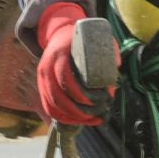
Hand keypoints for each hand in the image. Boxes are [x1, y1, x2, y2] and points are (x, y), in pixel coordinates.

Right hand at [36, 0, 109, 126]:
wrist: (59, 35)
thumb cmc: (81, 40)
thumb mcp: (95, 39)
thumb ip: (106, 49)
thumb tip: (116, 65)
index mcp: (58, 54)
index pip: (65, 78)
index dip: (80, 94)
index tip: (97, 99)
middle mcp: (46, 67)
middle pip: (58, 97)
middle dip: (79, 110)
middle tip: (98, 111)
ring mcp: (41, 79)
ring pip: (52, 106)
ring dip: (72, 118)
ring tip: (92, 119)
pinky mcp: (42, 88)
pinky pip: (49, 108)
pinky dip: (62, 119)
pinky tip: (78, 122)